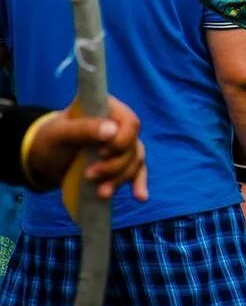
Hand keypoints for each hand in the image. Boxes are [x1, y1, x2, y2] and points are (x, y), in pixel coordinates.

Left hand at [27, 96, 147, 200]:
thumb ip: (84, 129)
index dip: (122, 141)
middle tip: (90, 175)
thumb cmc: (50, 141)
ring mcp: (122, 144)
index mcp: (107, 109)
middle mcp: (119, 125)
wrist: (44, 159)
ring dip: (120, 178)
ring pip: (135, 161)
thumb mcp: (60, 134)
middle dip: (115, 165)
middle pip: (133, 146)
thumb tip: (113, 131)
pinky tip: (140, 196)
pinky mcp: (121, 162)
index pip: (130, 123)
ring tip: (101, 192)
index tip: (101, 153)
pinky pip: (137, 171)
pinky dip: (139, 183)